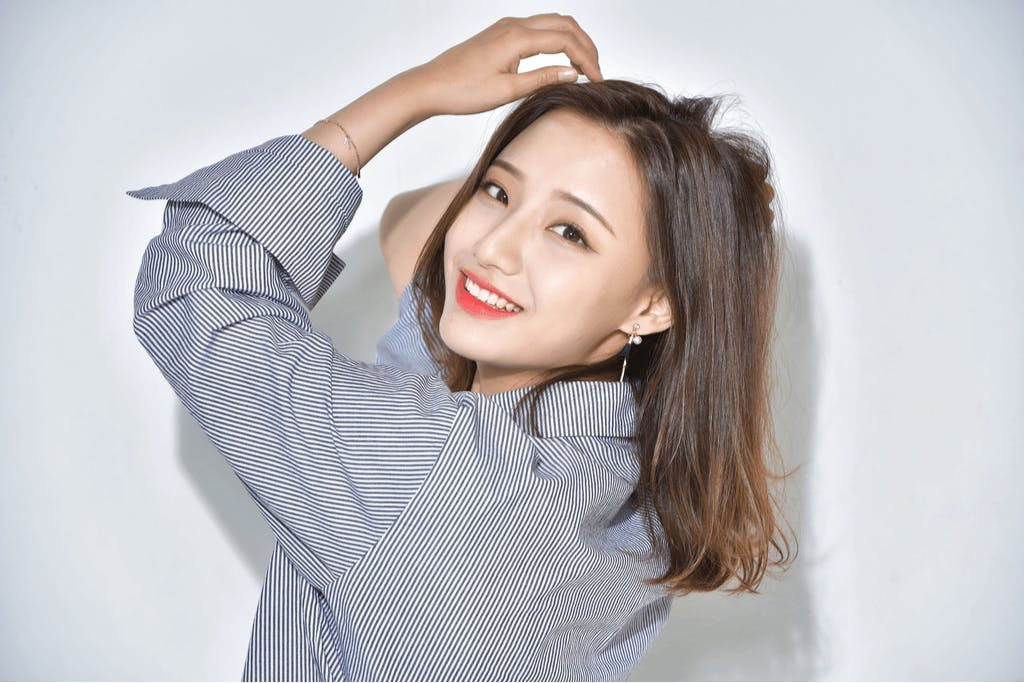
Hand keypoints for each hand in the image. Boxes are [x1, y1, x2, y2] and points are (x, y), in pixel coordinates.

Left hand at [410, 13, 602, 116]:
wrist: (430, 85)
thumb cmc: (462, 91)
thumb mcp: (507, 91)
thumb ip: (542, 79)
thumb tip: (573, 72)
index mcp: (517, 37)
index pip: (566, 41)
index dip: (587, 59)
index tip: (598, 79)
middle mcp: (514, 25)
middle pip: (565, 24)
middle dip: (586, 46)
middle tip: (597, 72)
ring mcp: (507, 26)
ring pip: (553, 23)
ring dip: (573, 41)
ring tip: (584, 67)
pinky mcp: (501, 33)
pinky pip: (538, 29)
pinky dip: (557, 40)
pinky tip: (561, 60)